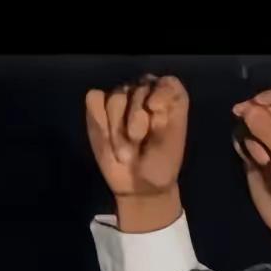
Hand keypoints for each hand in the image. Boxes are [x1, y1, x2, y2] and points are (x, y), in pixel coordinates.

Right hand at [85, 75, 187, 232]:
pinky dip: (100, 120)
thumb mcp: (176, 138)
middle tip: (139, 144)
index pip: (165, 82)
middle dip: (138, 121)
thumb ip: (172, 108)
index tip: (158, 121)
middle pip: (138, 90)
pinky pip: (94, 100)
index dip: (160, 97)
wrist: (140, 188)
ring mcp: (119, 100)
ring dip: (119, 128)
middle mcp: (142, 93)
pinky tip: (108, 138)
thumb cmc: (161, 163)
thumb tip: (150, 99)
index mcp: (165, 97)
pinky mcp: (98, 111)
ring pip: (116, 97)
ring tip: (125, 148)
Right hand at [232, 87, 270, 270]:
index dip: (269, 98)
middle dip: (260, 123)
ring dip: (253, 139)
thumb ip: (267, 126)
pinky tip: (252, 162)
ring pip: (255, 124)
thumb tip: (245, 108)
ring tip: (261, 160)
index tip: (252, 105)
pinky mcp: (263, 156)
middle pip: (269, 109)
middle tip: (256, 141)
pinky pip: (248, 141)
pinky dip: (247, 147)